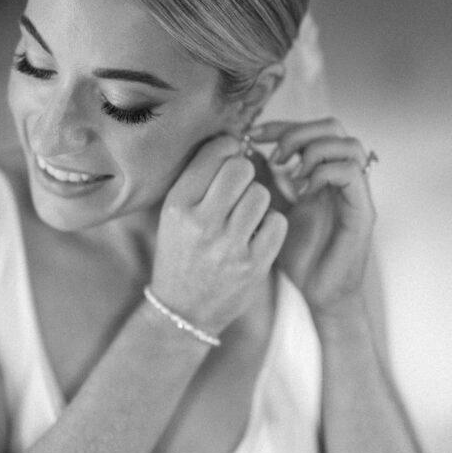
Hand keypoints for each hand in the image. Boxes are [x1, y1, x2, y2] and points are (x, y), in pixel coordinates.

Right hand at [150, 134, 288, 335]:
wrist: (183, 310)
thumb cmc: (181, 253)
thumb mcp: (174, 214)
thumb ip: (200, 179)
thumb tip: (235, 142)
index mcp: (177, 205)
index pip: (213, 154)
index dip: (228, 149)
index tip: (229, 157)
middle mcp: (201, 224)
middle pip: (241, 169)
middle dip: (244, 173)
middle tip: (238, 187)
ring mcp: (229, 246)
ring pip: (262, 194)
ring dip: (258, 201)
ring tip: (245, 215)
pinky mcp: (254, 265)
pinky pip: (277, 222)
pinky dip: (270, 225)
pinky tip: (256, 235)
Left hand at [248, 118, 376, 316]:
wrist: (318, 293)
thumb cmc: (298, 254)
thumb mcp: (272, 210)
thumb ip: (265, 182)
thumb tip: (245, 150)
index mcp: (323, 172)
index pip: (309, 129)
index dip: (281, 125)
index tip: (252, 134)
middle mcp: (344, 177)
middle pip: (333, 126)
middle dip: (298, 132)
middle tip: (274, 154)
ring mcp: (356, 193)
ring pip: (349, 144)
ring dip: (313, 150)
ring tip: (289, 172)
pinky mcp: (363, 211)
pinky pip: (351, 173)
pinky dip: (323, 173)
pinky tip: (302, 190)